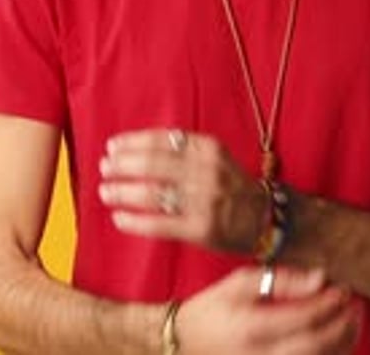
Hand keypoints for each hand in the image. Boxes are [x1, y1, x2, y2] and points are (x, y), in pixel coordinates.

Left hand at [99, 128, 265, 251]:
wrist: (265, 218)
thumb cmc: (230, 184)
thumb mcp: (214, 156)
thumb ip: (183, 150)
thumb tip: (134, 148)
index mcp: (209, 148)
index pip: (162, 140)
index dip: (132, 142)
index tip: (112, 146)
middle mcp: (207, 171)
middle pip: (153, 164)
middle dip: (122, 165)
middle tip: (104, 167)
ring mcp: (205, 201)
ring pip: (152, 193)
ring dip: (122, 191)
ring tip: (106, 190)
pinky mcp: (201, 229)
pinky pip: (158, 224)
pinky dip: (134, 220)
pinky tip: (119, 218)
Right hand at [176, 266, 360, 354]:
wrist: (187, 343)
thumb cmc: (214, 308)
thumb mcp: (240, 283)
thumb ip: (282, 279)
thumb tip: (321, 277)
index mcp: (254, 328)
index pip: (306, 318)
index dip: (331, 302)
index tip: (345, 286)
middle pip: (319, 346)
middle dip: (344, 324)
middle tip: (355, 302)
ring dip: (343, 342)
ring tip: (352, 318)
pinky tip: (337, 339)